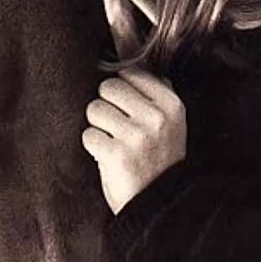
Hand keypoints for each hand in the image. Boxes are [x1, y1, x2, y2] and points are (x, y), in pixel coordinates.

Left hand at [82, 67, 186, 214]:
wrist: (159, 204)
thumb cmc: (158, 159)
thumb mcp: (169, 123)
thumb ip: (153, 93)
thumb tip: (126, 57)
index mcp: (171, 105)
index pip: (131, 73)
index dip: (122, 90)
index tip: (127, 109)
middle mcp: (156, 117)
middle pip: (108, 87)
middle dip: (106, 105)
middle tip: (117, 127)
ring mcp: (137, 136)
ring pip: (95, 109)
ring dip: (98, 126)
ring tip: (113, 142)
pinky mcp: (117, 154)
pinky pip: (89, 135)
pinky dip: (93, 147)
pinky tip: (108, 156)